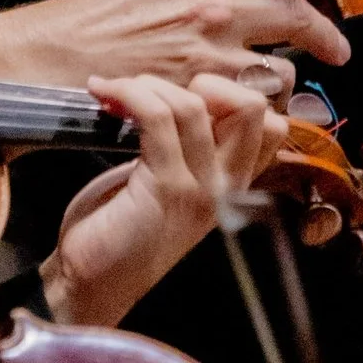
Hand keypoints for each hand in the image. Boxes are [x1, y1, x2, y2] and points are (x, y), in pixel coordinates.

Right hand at [0, 0, 351, 94]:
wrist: (46, 61)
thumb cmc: (84, 22)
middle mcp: (215, 8)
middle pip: (300, 14)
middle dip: (324, 36)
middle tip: (333, 50)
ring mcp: (211, 57)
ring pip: (282, 70)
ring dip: (278, 81)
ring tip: (263, 89)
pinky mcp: (199, 98)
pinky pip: (252, 109)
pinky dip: (253, 114)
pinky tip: (241, 116)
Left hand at [42, 71, 268, 329]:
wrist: (91, 282)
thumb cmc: (121, 227)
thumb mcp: (167, 182)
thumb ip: (186, 145)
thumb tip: (175, 89)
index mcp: (232, 183)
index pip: (271, 123)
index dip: (234, 93)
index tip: (187, 93)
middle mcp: (227, 187)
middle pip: (253, 107)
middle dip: (205, 81)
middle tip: (158, 92)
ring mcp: (202, 189)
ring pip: (196, 106)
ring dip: (148, 85)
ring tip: (116, 91)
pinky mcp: (167, 189)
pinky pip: (157, 118)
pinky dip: (128, 94)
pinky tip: (103, 93)